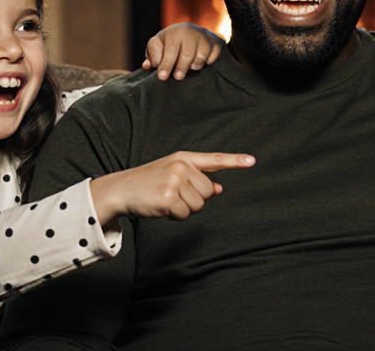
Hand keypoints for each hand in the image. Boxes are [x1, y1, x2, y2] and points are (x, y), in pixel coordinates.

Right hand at [88, 151, 253, 224]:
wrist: (122, 189)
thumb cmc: (149, 182)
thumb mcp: (173, 174)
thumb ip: (197, 179)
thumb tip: (219, 189)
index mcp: (184, 158)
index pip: (214, 159)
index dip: (235, 161)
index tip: (252, 161)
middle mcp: (181, 166)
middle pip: (208, 191)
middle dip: (194, 199)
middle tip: (174, 195)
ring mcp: (174, 181)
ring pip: (198, 205)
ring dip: (184, 209)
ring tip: (166, 199)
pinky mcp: (168, 198)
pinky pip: (185, 215)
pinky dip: (175, 216)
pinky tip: (161, 207)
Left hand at [142, 23, 224, 79]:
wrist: (195, 33)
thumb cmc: (172, 42)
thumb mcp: (159, 44)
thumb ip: (152, 55)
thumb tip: (147, 66)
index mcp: (174, 32)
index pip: (170, 50)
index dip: (165, 65)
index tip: (162, 77)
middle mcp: (190, 32)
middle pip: (187, 54)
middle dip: (181, 68)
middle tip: (177, 78)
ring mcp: (204, 37)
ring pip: (200, 58)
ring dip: (194, 67)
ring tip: (189, 68)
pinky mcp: (216, 43)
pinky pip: (211, 59)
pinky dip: (206, 64)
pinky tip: (202, 63)